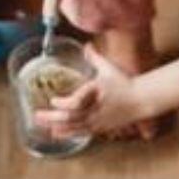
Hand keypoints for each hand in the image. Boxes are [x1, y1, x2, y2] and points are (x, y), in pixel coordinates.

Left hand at [34, 45, 148, 137]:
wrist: (141, 100)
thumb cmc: (125, 84)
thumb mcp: (109, 69)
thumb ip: (95, 58)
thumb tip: (87, 45)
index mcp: (97, 92)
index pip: (78, 101)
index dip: (64, 103)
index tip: (53, 100)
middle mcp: (96, 109)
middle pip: (71, 117)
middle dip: (52, 117)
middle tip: (37, 115)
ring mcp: (98, 120)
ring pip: (74, 127)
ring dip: (56, 126)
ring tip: (41, 124)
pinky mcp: (100, 128)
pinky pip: (81, 133)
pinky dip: (67, 133)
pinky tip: (55, 133)